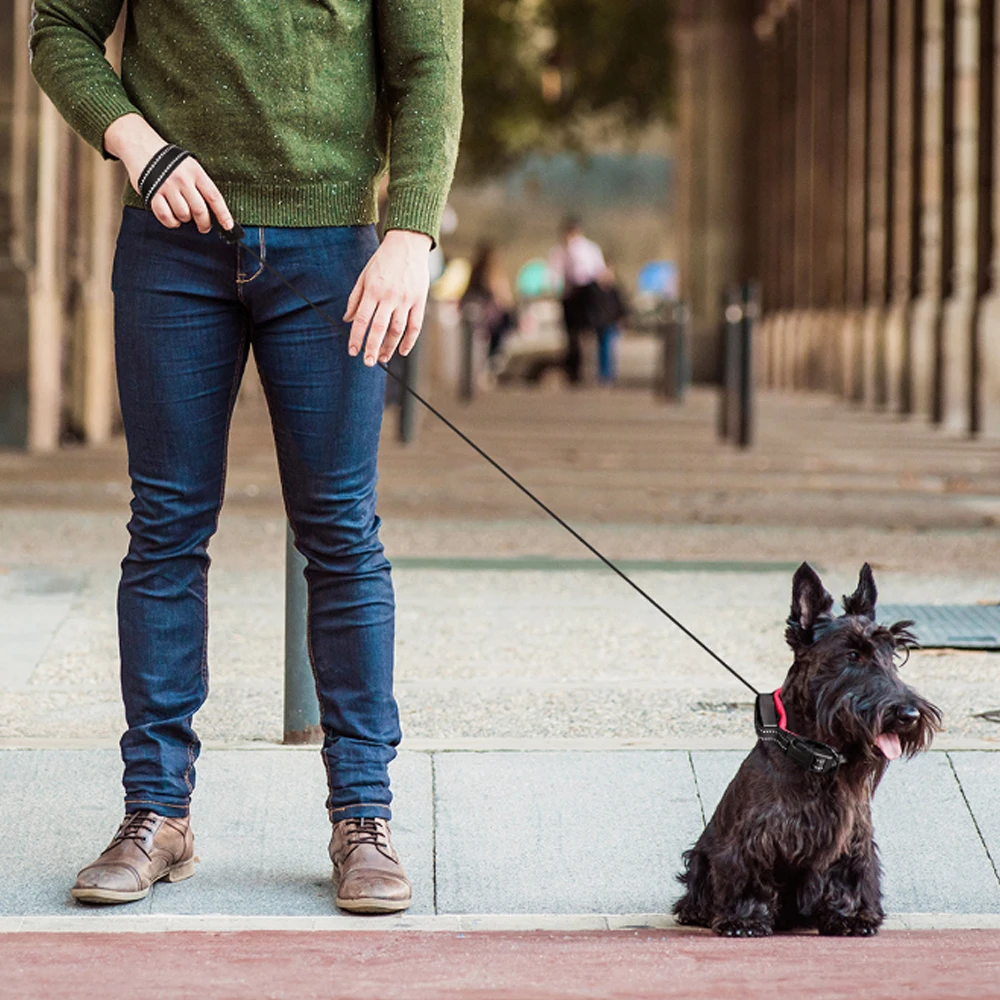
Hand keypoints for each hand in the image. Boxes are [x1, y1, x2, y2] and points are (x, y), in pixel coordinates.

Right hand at [104, 114, 233, 233]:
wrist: (140, 145)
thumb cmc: (168, 160)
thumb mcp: (190, 165)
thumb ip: (200, 185)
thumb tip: (212, 210)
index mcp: (196, 172)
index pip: (214, 197)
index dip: (223, 214)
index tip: (229, 226)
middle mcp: (183, 179)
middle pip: (200, 210)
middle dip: (204, 223)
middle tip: (204, 226)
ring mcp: (167, 186)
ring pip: (183, 215)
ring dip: (185, 220)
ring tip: (184, 215)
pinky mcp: (152, 193)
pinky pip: (165, 216)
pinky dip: (171, 222)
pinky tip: (173, 219)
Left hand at [344, 229, 432, 364]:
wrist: (408, 243)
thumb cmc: (383, 260)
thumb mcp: (364, 276)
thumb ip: (355, 299)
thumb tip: (347, 319)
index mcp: (373, 290)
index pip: (362, 320)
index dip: (357, 337)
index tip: (352, 351)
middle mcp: (389, 297)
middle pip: (379, 329)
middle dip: (372, 348)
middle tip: (368, 363)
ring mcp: (406, 300)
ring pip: (397, 330)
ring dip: (390, 347)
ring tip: (383, 358)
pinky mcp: (419, 301)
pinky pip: (415, 326)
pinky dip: (409, 341)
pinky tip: (402, 351)